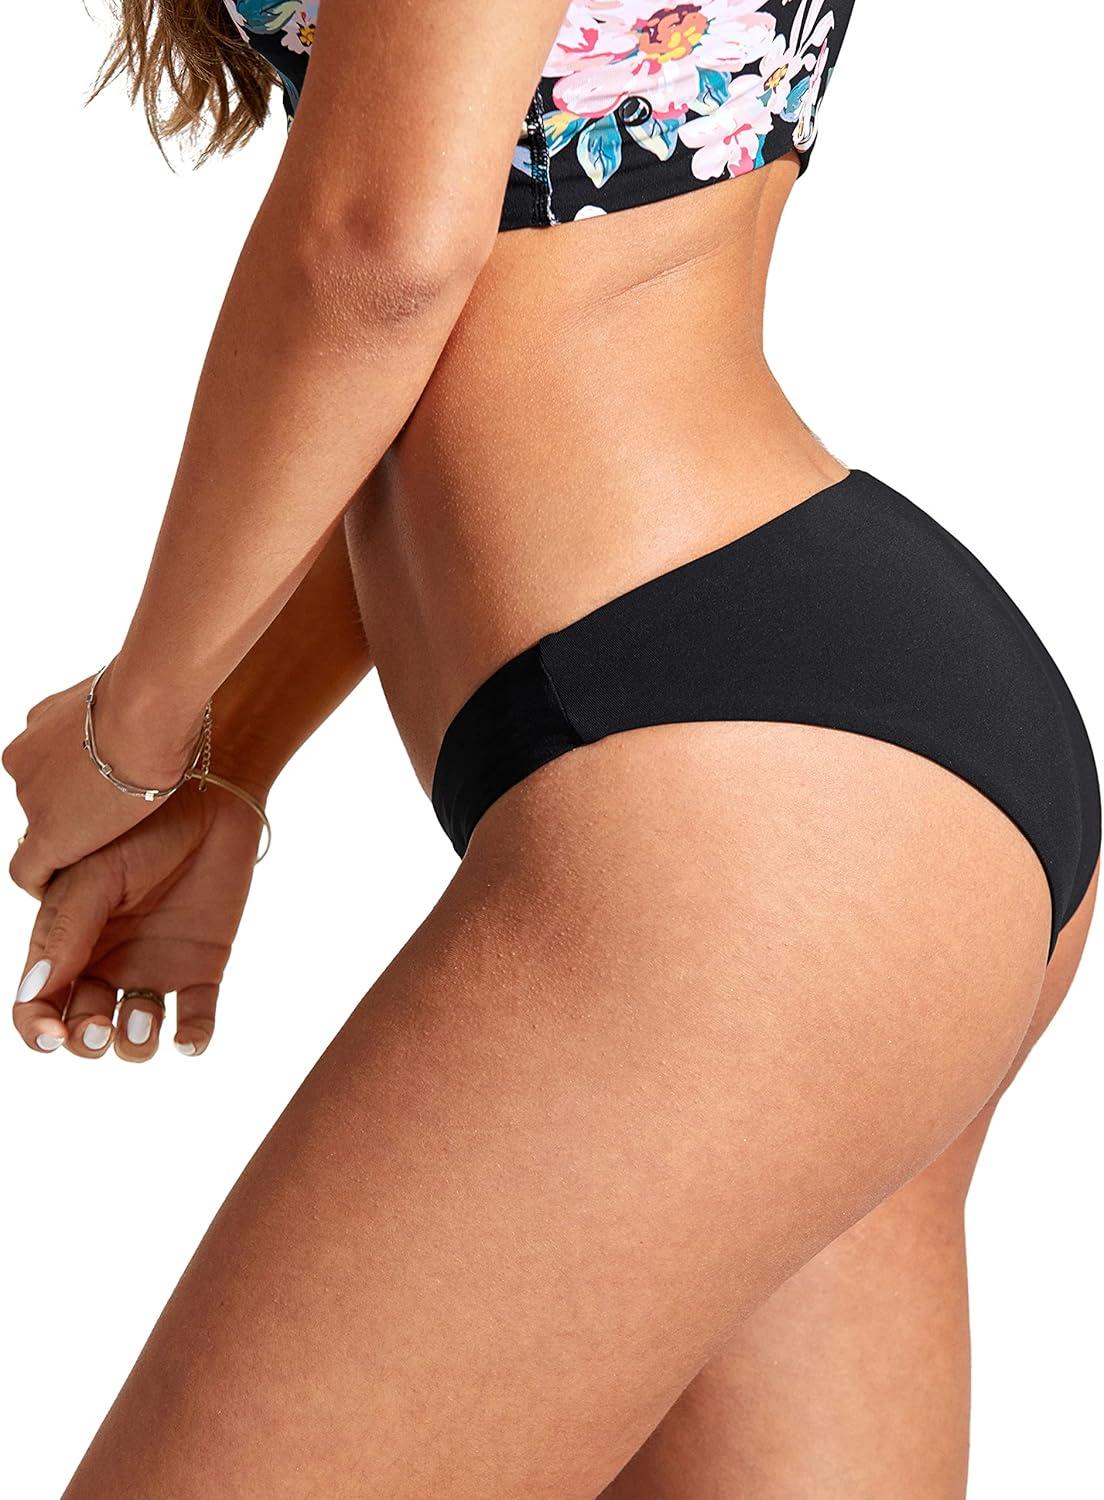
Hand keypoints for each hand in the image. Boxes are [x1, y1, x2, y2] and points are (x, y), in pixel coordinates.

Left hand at [4, 668, 206, 898]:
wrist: (146, 710)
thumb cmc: (150, 695)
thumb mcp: (126, 694)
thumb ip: (115, 714)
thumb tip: (137, 721)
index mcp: (41, 727)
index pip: (48, 765)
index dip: (72, 782)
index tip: (97, 790)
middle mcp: (24, 761)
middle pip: (42, 796)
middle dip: (69, 806)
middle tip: (111, 818)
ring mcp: (33, 798)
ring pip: (42, 827)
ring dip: (70, 834)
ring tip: (106, 848)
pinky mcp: (48, 834)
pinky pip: (28, 869)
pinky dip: (40, 881)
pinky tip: (57, 891)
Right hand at [11, 775, 264, 1059]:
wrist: (211, 798)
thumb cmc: (141, 826)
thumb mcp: (95, 875)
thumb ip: (66, 931)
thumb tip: (34, 995)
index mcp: (67, 941)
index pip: (37, 1002)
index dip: (38, 1030)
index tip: (54, 1035)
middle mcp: (105, 962)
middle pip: (82, 1028)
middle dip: (85, 1041)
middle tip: (101, 1024)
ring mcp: (153, 966)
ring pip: (135, 1033)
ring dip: (134, 1044)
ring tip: (143, 1023)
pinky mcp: (201, 966)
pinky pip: (196, 1017)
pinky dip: (193, 1038)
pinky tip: (189, 1040)